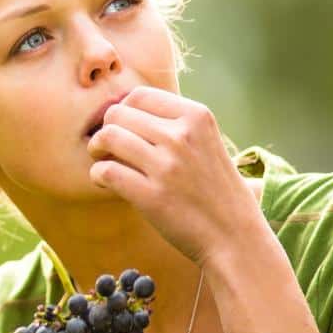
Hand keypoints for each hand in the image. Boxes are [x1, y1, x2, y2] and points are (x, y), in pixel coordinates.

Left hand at [85, 85, 264, 266]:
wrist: (235, 236)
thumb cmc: (216, 192)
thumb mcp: (208, 144)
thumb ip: (175, 126)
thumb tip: (126, 110)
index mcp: (197, 117)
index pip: (140, 95)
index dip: (123, 111)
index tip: (123, 129)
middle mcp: (182, 136)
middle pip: (118, 114)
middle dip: (106, 129)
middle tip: (107, 148)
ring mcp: (167, 166)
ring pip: (108, 137)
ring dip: (97, 150)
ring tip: (103, 162)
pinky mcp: (151, 195)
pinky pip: (105, 171)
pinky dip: (97, 175)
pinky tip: (105, 182)